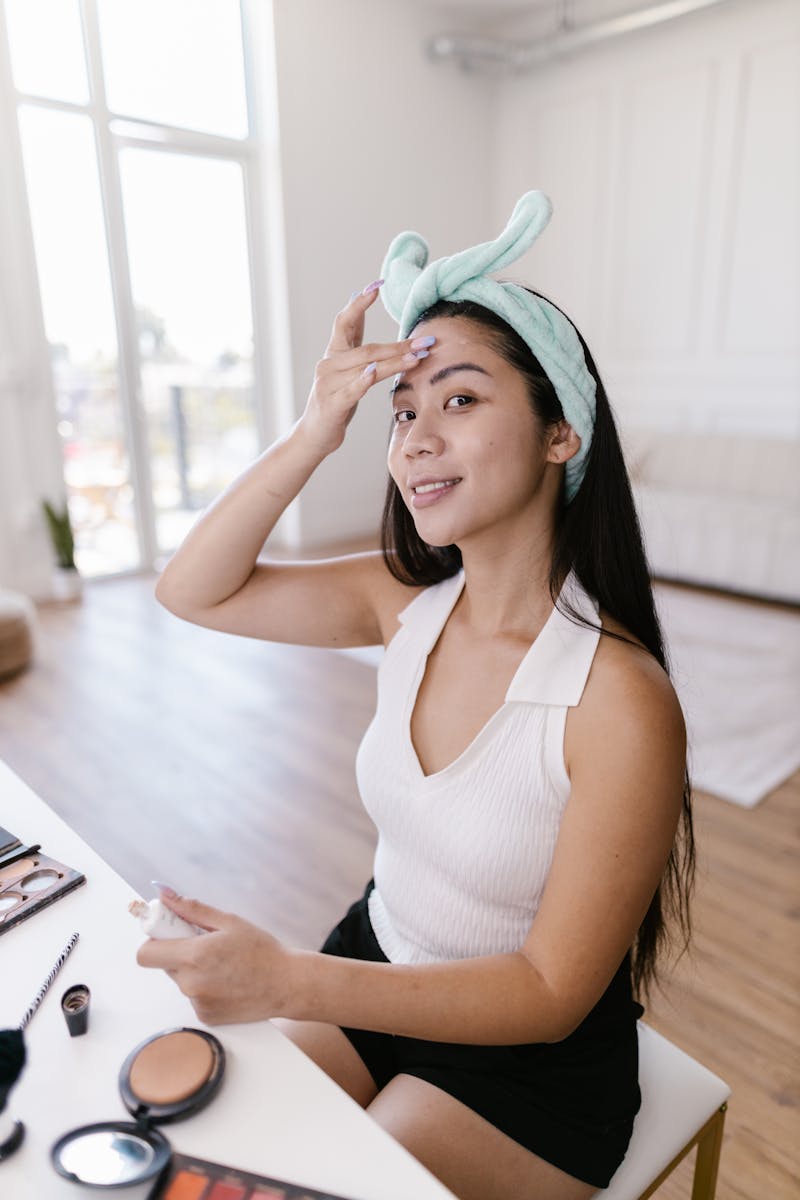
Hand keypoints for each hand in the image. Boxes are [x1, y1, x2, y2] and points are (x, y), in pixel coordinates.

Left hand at [136, 892, 293, 1024]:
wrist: (286, 984)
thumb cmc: (261, 950)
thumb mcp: (229, 922)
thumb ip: (192, 910)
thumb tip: (165, 895)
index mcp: (194, 956)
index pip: (145, 953)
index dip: (153, 940)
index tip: (168, 933)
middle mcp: (190, 983)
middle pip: (164, 965)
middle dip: (178, 952)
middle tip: (206, 945)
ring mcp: (197, 1003)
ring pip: (180, 980)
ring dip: (192, 970)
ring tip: (223, 965)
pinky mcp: (205, 1017)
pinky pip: (194, 996)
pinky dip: (204, 987)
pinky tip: (227, 982)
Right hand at [299, 282, 433, 455]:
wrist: (315, 434)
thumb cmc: (335, 398)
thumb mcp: (345, 368)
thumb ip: (353, 338)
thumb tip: (357, 300)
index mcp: (333, 353)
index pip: (345, 321)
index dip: (360, 302)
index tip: (378, 285)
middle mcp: (328, 364)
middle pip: (367, 348)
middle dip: (399, 344)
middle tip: (426, 340)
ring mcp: (328, 383)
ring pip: (366, 367)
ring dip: (395, 362)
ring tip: (418, 357)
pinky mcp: (332, 403)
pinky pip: (352, 389)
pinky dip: (364, 380)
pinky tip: (376, 371)